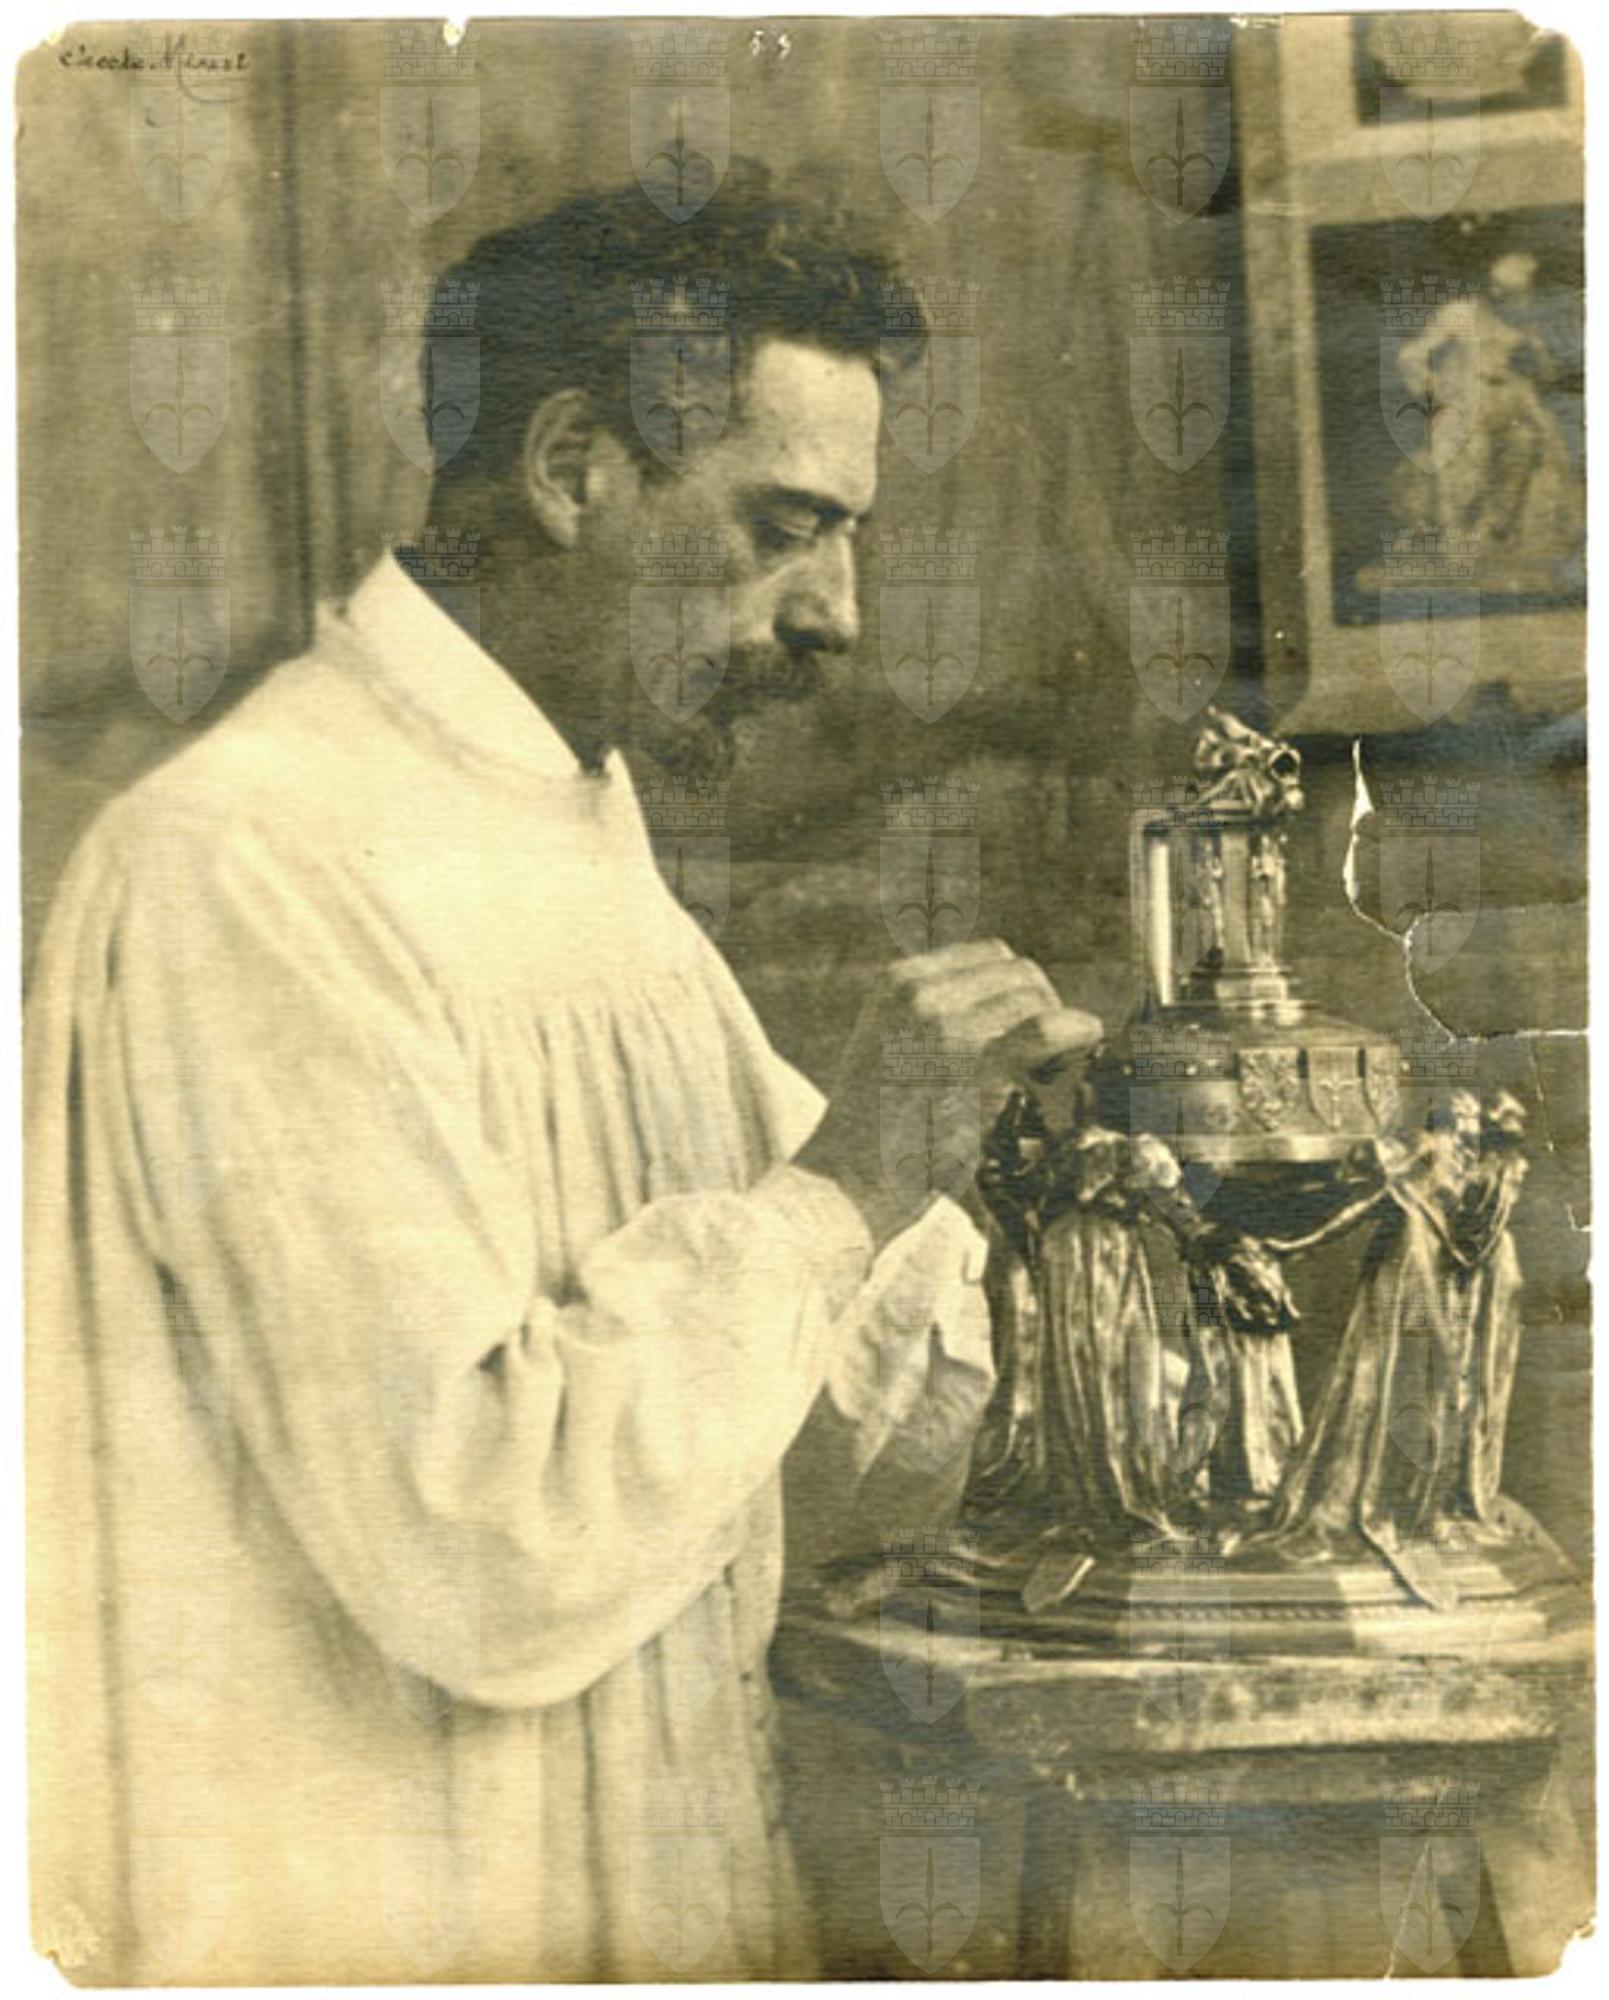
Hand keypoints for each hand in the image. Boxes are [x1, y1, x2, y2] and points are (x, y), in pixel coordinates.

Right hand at [796, 938, 1101, 1252]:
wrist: (844, 1186)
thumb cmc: (873, 1131)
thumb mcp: (889, 1047)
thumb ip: (934, 1018)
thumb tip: (1010, 1006)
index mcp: (898, 983)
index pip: (990, 958)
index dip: (1019, 993)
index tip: (1026, 1032)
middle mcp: (922, 994)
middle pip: (1020, 974)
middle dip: (1042, 1008)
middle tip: (1044, 1059)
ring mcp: (948, 1026)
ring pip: (1038, 1000)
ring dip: (1056, 1031)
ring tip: (1047, 1075)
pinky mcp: (976, 1067)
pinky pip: (1049, 1029)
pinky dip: (1077, 1032)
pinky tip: (1087, 1042)